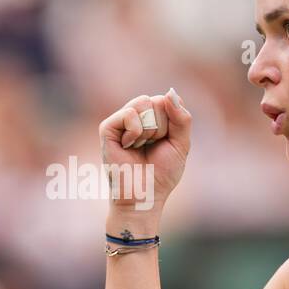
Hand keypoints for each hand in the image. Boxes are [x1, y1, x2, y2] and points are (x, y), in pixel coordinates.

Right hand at [98, 88, 191, 214]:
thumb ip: (182, 118)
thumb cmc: (161, 174)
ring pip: (144, 103)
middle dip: (162, 127)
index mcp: (152, 118)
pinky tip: (128, 146)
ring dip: (150, 131)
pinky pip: (129, 114)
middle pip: (157, 100)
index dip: (173, 122)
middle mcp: (135, 116)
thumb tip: (169, 92)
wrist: (144, 196)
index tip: (165, 143)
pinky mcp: (107, 128)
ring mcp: (120, 121)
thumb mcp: (181, 144)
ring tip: (139, 147)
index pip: (168, 101)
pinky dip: (136, 132)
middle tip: (150, 147)